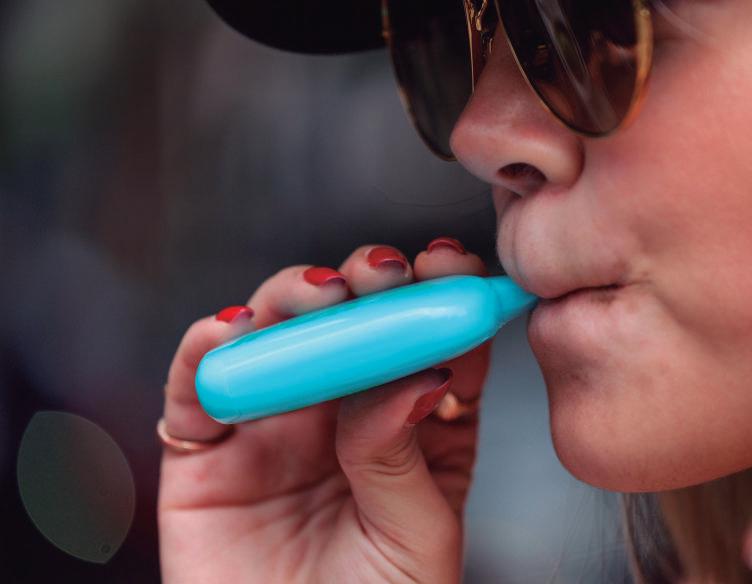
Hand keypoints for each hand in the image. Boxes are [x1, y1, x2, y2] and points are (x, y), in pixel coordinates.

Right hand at [158, 239, 490, 582]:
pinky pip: (197, 387)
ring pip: (277, 336)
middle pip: (354, 326)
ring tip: (319, 294)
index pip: (430, 345)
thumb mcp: (418, 542)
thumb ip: (405, 455)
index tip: (452, 268)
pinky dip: (205, 350)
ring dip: (293, 298)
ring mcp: (273, 426)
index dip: (441, 297)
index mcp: (412, 432)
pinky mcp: (204, 452)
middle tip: (382, 273)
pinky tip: (233, 331)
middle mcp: (342, 416)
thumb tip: (410, 373)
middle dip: (367, 285)